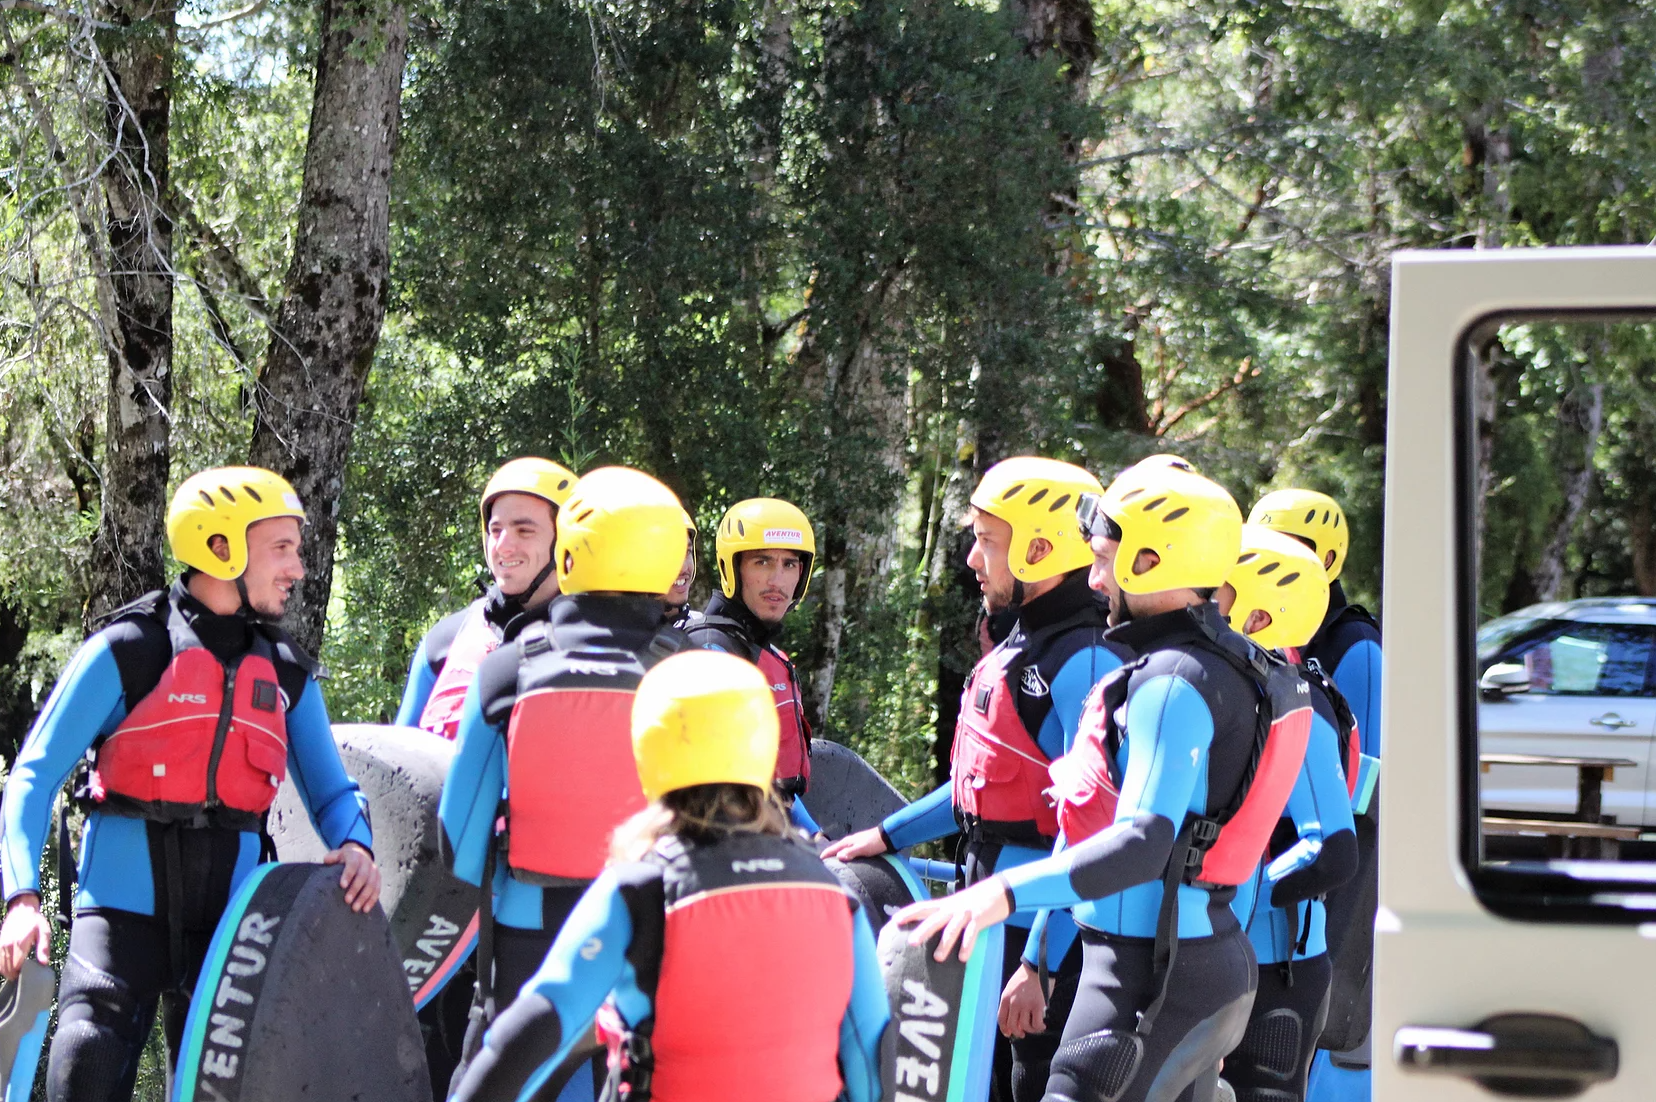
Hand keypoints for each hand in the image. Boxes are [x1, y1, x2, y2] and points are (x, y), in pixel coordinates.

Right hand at [0, 894, 50, 980]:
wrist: (22, 910)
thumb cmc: (35, 921)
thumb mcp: (44, 932)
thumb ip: (43, 948)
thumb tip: (44, 963)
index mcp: (20, 943)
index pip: (16, 966)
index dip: (20, 973)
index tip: (26, 974)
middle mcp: (8, 945)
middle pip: (6, 968)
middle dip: (13, 974)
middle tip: (21, 974)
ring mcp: (1, 944)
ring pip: (0, 965)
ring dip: (6, 971)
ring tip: (15, 971)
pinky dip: (1, 964)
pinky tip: (8, 965)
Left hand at [323, 843, 380, 913]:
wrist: (360, 853)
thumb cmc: (345, 858)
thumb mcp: (338, 854)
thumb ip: (332, 857)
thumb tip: (326, 860)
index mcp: (356, 856)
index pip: (353, 865)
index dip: (348, 875)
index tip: (342, 886)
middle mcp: (367, 862)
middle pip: (363, 876)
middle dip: (355, 889)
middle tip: (347, 901)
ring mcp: (374, 871)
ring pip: (371, 885)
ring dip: (364, 897)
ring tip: (355, 908)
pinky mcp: (378, 878)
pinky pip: (377, 890)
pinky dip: (372, 900)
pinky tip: (365, 909)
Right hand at [819, 827, 888, 861]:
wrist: (886, 837)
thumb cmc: (874, 843)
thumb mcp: (862, 848)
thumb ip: (851, 852)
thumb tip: (838, 856)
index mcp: (848, 841)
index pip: (834, 848)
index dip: (826, 853)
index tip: (819, 859)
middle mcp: (849, 841)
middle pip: (836, 848)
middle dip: (830, 853)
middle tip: (824, 861)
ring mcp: (855, 842)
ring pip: (842, 849)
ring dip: (837, 854)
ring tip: (833, 861)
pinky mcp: (860, 845)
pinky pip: (848, 850)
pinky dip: (844, 854)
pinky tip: (846, 858)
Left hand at [892, 876, 1011, 961]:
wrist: (998, 890)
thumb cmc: (973, 903)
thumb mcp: (954, 906)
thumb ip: (942, 916)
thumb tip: (926, 932)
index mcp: (944, 905)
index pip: (922, 906)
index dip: (908, 913)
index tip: (894, 921)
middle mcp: (952, 908)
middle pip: (934, 918)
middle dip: (922, 930)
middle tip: (911, 942)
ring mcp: (966, 912)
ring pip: (952, 927)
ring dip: (945, 943)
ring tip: (938, 958)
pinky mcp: (980, 918)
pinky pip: (972, 932)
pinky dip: (967, 945)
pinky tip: (962, 957)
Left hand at [999, 962, 1046, 1038]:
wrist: (1036, 966)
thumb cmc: (1025, 976)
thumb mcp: (1011, 988)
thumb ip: (1011, 1002)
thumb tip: (1015, 1017)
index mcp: (1005, 998)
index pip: (1001, 1018)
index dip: (1004, 1029)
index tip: (1008, 1033)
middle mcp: (1014, 1003)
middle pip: (1012, 1025)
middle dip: (1018, 1032)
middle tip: (1022, 1034)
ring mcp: (1025, 1005)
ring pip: (1025, 1026)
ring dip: (1030, 1030)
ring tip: (1035, 1028)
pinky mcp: (1037, 1005)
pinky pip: (1037, 1023)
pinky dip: (1039, 1028)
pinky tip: (1042, 1026)